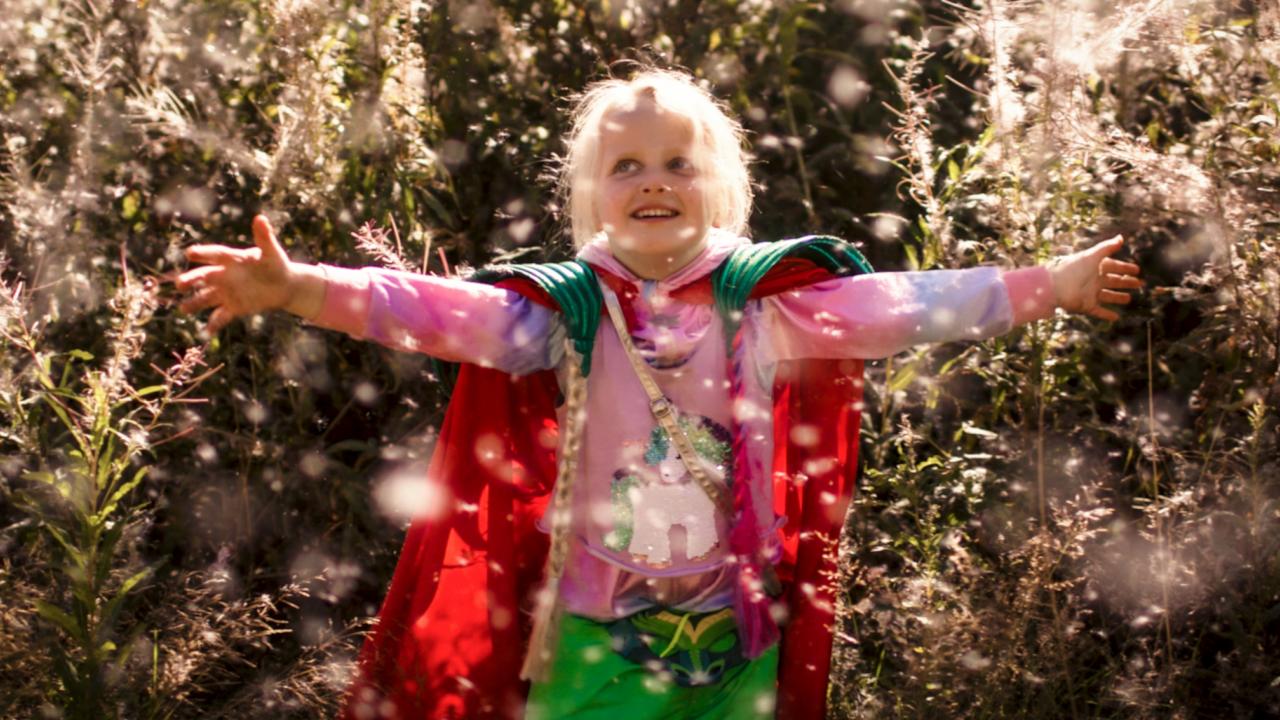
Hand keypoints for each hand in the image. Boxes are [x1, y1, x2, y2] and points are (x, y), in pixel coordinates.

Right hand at [176, 215, 295, 334]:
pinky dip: (214, 323)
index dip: (203, 253)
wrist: (284, 285)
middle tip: (180, 284)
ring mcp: (226, 292)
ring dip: (195, 303)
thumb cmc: (276, 264)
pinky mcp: (234, 307)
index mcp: (231, 259)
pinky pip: (221, 316)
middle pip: (204, 276)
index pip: (214, 254)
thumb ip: (264, 237)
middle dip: (191, 280)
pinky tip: (207, 332)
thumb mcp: (272, 252)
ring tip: (183, 309)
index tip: (190, 253)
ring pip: (206, 297)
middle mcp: (223, 275)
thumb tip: (261, 218)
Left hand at [1048, 235, 1143, 321]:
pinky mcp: (1086, 306)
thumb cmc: (1073, 269)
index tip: (1137, 270)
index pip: (1113, 266)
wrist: (1055, 287)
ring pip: (1107, 296)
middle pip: (1112, 281)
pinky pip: (1098, 311)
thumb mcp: (1091, 256)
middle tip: (1139, 283)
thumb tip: (1121, 237)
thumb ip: (1106, 247)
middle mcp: (1093, 280)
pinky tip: (1117, 317)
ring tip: (1129, 298)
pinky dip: (1107, 314)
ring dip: (1118, 297)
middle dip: (1125, 282)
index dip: (1124, 267)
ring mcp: (1089, 294)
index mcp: (1094, 267)